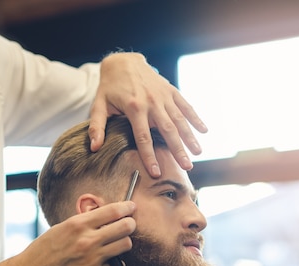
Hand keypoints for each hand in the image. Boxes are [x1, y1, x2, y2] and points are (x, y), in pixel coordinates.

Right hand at [0, 201, 135, 265]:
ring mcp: (93, 258)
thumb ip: (83, 222)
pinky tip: (106, 261)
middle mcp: (87, 240)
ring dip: (123, 243)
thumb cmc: (44, 250)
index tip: (131, 207)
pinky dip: (114, 263)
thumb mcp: (62, 227)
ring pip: (125, 245)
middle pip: (125, 227)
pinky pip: (117, 265)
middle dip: (130, 224)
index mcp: (78, 224)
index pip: (112, 211)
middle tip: (128, 225)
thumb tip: (104, 216)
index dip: (126, 207)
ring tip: (115, 243)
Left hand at [88, 52, 207, 174]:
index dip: (149, 156)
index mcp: (134, 108)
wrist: (123, 62)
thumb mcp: (99, 105)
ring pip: (179, 119)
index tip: (156, 172)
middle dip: (178, 149)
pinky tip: (204, 131)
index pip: (143, 137)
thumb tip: (94, 148)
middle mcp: (152, 102)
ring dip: (190, 136)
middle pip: (167, 130)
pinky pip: (185, 105)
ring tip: (197, 153)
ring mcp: (163, 96)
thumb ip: (97, 127)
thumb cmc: (109, 87)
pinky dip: (195, 117)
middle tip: (187, 167)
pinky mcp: (170, 90)